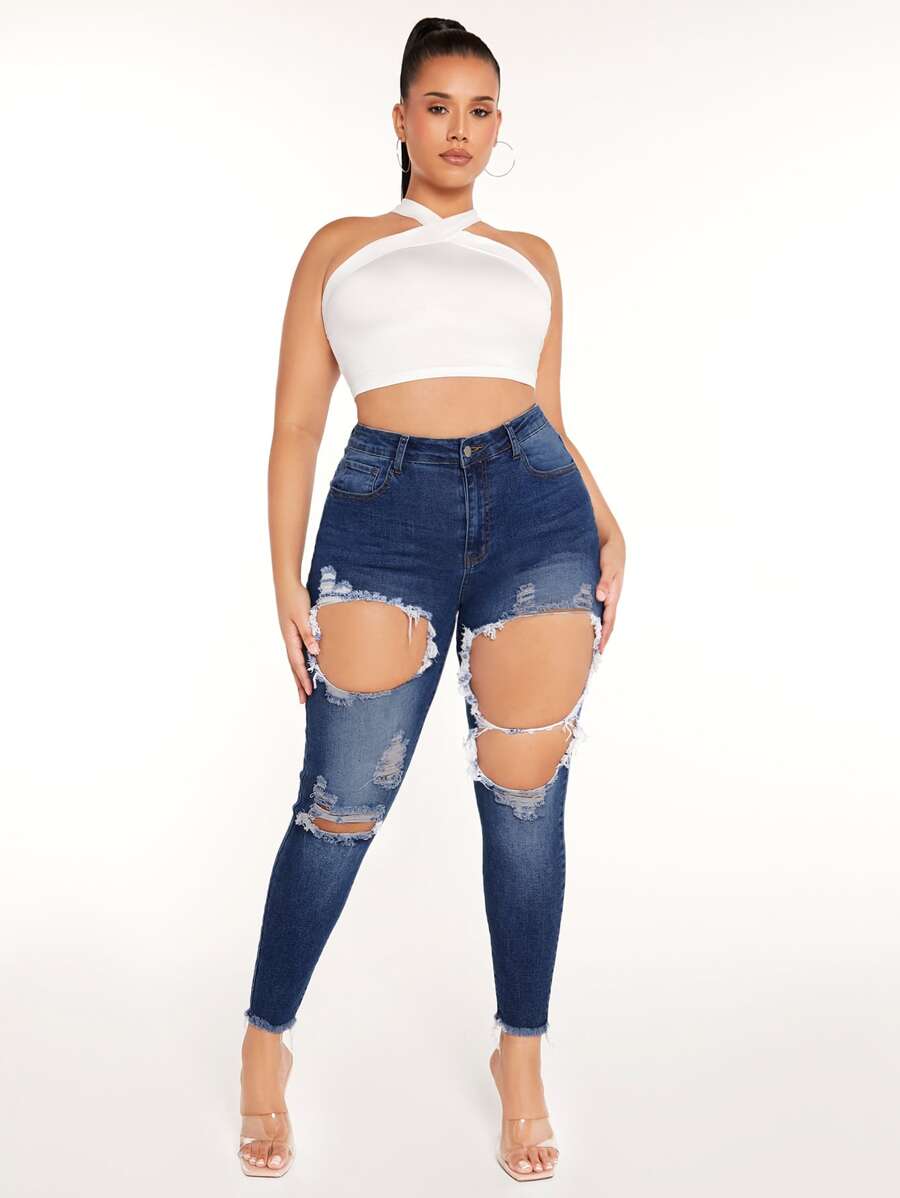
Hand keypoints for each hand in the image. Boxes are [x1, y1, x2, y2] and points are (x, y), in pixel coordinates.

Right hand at [277, 582, 319, 703]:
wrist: (286, 583)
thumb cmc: (295, 598)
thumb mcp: (303, 616)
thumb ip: (308, 634)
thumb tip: (315, 652)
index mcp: (290, 638)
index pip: (297, 663)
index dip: (303, 678)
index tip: (309, 692)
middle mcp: (289, 639)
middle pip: (293, 666)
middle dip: (299, 683)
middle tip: (303, 700)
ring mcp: (290, 636)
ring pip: (294, 660)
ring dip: (299, 675)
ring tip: (303, 689)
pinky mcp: (293, 631)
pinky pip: (297, 651)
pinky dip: (300, 662)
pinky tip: (305, 665)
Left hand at [595, 535, 623, 654]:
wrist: (612, 544)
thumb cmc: (610, 555)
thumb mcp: (608, 566)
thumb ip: (605, 581)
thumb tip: (601, 597)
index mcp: (613, 595)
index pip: (609, 620)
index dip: (604, 635)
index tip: (599, 648)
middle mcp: (609, 598)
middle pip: (607, 623)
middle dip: (602, 638)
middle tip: (594, 654)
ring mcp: (605, 595)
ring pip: (601, 617)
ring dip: (597, 630)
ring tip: (589, 644)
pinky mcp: (599, 590)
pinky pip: (596, 608)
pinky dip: (591, 618)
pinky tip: (584, 623)